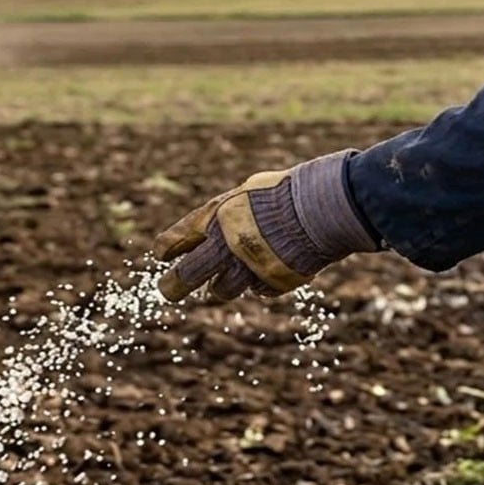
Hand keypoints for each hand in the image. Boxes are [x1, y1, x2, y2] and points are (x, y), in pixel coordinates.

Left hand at [153, 149, 378, 301]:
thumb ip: (224, 215)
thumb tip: (205, 234)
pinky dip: (258, 282)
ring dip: (223, 285)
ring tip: (230, 275)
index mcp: (215, 218)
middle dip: (173, 285)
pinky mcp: (270, 283)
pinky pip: (256, 290)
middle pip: (187, 275)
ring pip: (222, 290)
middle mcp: (225, 246)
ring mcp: (247, 268)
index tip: (161, 256)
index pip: (175, 240)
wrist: (322, 207)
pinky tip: (267, 267)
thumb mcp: (245, 194)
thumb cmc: (284, 194)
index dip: (165, 249)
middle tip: (167, 291)